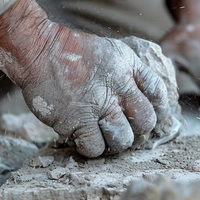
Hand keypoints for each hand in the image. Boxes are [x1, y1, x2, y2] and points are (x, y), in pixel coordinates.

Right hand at [0, 0, 172, 156]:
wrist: (40, 52)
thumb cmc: (74, 51)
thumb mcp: (112, 52)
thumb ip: (131, 72)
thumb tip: (145, 96)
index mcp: (128, 69)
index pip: (158, 94)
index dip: (159, 109)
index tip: (152, 117)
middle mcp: (118, 90)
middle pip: (145, 122)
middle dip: (139, 131)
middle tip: (127, 130)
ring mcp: (97, 107)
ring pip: (122, 140)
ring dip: (116, 143)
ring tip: (105, 136)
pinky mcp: (76, 122)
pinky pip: (94, 148)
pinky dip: (93, 148)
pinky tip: (86, 138)